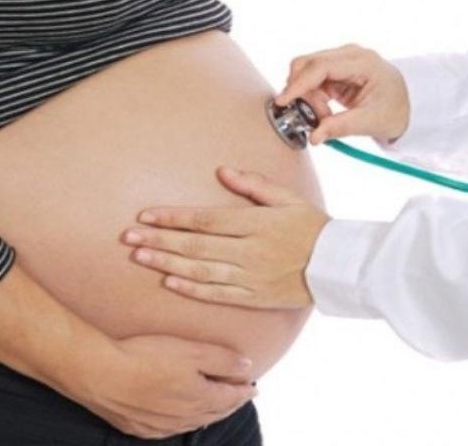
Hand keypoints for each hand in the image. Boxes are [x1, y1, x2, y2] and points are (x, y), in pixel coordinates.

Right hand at [71, 334, 256, 438]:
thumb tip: (248, 367)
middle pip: (214, 412)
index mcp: (200, 399)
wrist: (100, 374)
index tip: (253, 387)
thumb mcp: (192, 351)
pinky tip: (180, 415)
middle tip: (240, 396)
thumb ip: (223, 360)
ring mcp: (160, 425)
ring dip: (208, 413)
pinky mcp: (139, 426)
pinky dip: (184, 420)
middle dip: (230, 403)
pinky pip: (170, 427)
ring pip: (193, 422)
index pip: (231, 398)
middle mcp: (183, 418)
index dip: (244, 391)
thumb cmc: (146, 357)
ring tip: (215, 405)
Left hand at [120, 166, 329, 308]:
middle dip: (159, 241)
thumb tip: (222, 171)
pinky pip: (218, 294)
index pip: (205, 220)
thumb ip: (254, 184)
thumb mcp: (288, 198)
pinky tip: (169, 283)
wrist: (339, 266)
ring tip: (140, 258)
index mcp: (256, 224)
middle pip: (195, 245)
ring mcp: (250, 277)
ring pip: (201, 271)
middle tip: (128, 238)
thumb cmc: (313, 227)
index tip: (146, 216)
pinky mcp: (254, 297)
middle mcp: (249, 251)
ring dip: (168, 264)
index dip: (173, 218)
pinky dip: (192, 290)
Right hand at [274, 43, 410, 144]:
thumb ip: (340, 127)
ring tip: (326, 117)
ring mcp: (340, 61)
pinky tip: (325, 112)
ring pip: (305, 74)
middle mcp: (348, 55)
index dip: (298, 84)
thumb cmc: (394, 110)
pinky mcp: (334, 70)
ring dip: (307, 98)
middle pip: (306, 65)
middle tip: (315, 118)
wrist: (408, 104)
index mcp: (362, 62)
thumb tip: (314, 137)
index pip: (320, 67)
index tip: (283, 102)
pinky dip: (312, 99)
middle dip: (302, 93)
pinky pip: (311, 82)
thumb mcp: (370, 122)